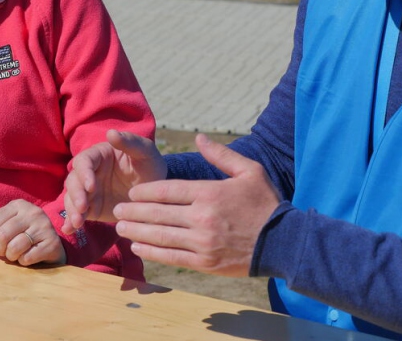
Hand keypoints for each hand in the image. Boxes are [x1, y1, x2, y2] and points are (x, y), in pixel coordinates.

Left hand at [0, 199, 66, 265]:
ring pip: (14, 247)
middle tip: (5, 252)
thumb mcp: (1, 227)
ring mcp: (45, 226)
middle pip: (1, 235)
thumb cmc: (21, 237)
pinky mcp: (53, 243)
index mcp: (18, 205)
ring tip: (17, 254)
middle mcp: (33, 212)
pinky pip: (28, 257)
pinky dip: (24, 262)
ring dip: (12, 257)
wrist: (50, 248)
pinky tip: (30, 258)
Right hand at [62, 129, 166, 234]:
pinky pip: (78, 215)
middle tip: (83, 208)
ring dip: (72, 210)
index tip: (92, 186)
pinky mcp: (91, 209)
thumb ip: (130, 142)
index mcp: (99, 155)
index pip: (84, 162)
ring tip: (78, 222)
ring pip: (72, 199)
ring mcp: (89, 192)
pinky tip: (70, 230)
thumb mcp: (145, 152)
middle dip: (75, 195)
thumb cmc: (151, 165)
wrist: (156, 192)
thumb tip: (110, 132)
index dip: (84, 174)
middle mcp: (90, 173)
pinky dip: (71, 222)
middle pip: (73, 181)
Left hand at [113, 134, 279, 276]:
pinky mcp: (205, 263)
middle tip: (118, 209)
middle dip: (134, 211)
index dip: (144, 191)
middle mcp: (202, 218)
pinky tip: (138, 247)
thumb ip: (221, 154)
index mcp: (210, 193)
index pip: (167, 190)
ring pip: (160, 236)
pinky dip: (152, 252)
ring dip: (137, 231)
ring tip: (121, 227)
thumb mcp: (249, 171)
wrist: (284, 243)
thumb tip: (198, 138)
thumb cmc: (266, 203)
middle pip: (158, 213)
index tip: (132, 191)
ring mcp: (202, 243)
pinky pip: (171, 257)